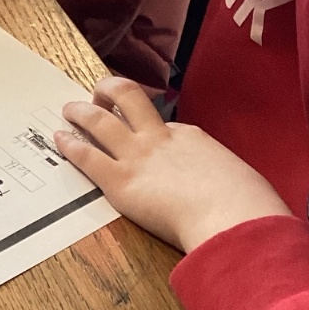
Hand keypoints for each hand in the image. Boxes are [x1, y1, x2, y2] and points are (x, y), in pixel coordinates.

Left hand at [57, 76, 292, 253]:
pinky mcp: (120, 181)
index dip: (149, 126)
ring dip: (80, 112)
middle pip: (128, 99)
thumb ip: (225, 177)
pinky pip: (87, 156)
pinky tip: (60, 140)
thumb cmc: (248, 205)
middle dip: (109, 92)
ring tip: (68, 109)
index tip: (143, 129)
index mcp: (192, 138)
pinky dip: (70, 145)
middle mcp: (160, 138)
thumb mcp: (241, 178)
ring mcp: (138, 156)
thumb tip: (231, 190)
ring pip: (100, 121)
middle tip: (98, 95)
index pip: (163, 124)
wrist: (234, 217)